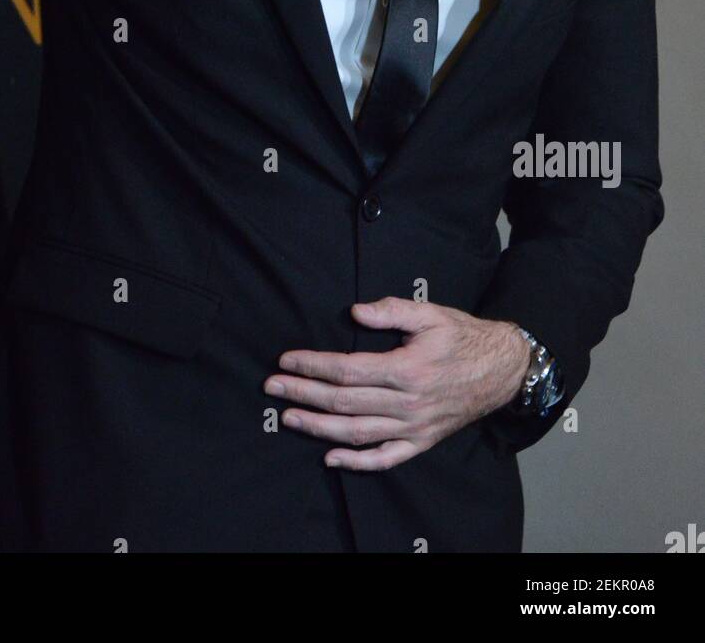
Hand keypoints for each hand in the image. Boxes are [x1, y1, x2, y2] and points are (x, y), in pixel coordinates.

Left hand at [263, 298, 530, 470]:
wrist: (501, 369)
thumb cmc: (462, 337)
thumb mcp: (430, 314)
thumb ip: (391, 310)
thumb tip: (354, 310)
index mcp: (407, 368)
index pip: (347, 370)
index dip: (313, 365)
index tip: (286, 360)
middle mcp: (408, 403)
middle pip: (344, 402)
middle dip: (303, 394)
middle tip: (272, 388)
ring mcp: (414, 427)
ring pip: (357, 433)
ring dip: (318, 427)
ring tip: (288, 418)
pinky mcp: (422, 442)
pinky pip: (385, 458)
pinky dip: (356, 463)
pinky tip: (329, 457)